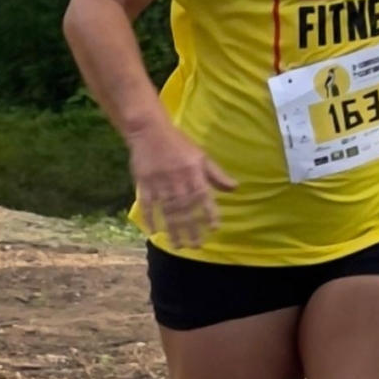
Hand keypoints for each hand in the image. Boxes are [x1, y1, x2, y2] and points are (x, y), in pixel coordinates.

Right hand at [127, 120, 234, 249]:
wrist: (149, 131)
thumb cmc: (179, 144)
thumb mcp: (202, 157)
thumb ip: (216, 175)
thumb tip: (234, 188)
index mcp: (194, 174)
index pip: (204, 197)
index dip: (210, 213)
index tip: (214, 229)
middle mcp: (178, 182)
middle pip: (185, 210)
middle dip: (191, 229)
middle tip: (195, 246)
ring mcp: (160, 184)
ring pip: (167, 211)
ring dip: (173, 230)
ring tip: (178, 245)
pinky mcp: (144, 184)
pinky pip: (147, 205)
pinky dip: (150, 219)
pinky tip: (154, 232)